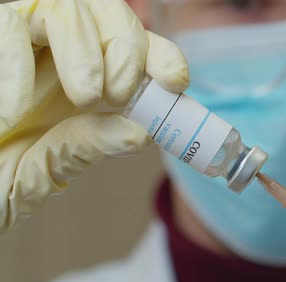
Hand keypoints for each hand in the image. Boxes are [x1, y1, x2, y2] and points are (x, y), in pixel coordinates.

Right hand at [0, 0, 188, 231]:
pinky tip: (13, 113)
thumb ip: (85, 146)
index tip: (176, 81)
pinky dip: (15, 64)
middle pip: (110, 13)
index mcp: (87, 80)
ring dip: (85, 51)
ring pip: (67, 8)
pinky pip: (8, 24)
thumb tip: (141, 133)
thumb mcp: (43, 169)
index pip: (136, 51)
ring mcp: (22, 40)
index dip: (162, 55)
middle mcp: (60, 54)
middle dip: (127, 48)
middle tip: (120, 93)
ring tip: (85, 97)